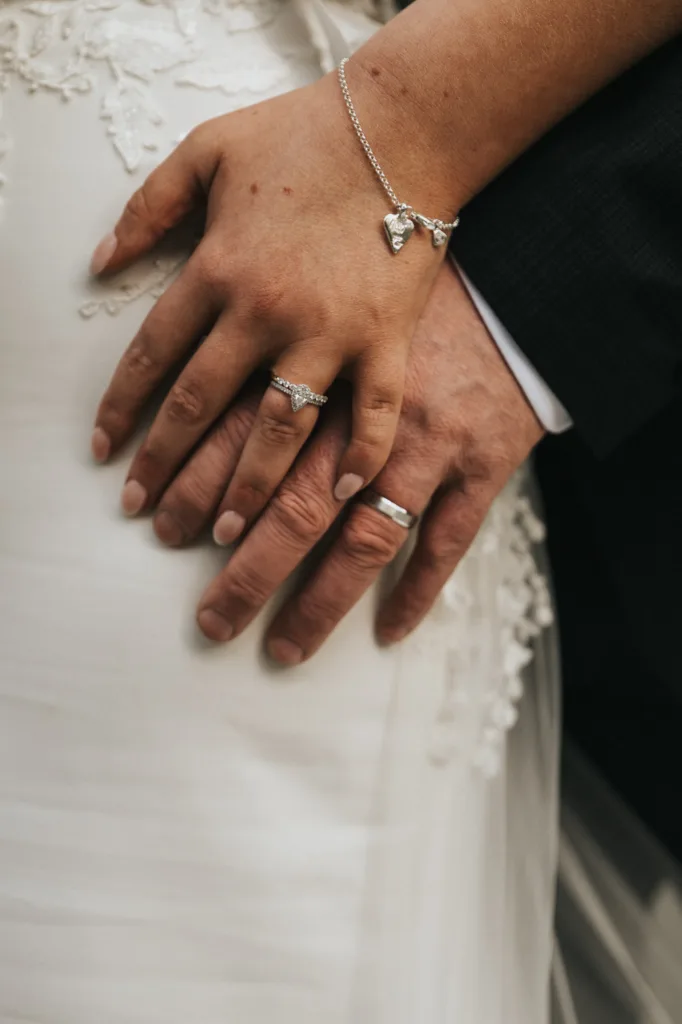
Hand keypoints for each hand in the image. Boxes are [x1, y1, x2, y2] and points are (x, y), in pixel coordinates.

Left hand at [91, 66, 455, 545]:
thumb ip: (148, 207)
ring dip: (248, 485)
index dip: (124, 409)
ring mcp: (330, 333)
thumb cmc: (304, 137)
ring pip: (279, 428)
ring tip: (223, 530)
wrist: (402, 126)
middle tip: (148, 514)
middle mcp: (267, 312)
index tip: (107, 453)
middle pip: (203, 406)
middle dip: (168, 466)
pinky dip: (362, 455)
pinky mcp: (387, 342)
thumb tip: (101, 263)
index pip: (154, 356)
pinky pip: (373, 414)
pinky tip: (346, 494)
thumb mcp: (208, 150)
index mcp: (219, 268)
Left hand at [151, 260, 544, 658]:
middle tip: (212, 622)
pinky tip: (388, 631)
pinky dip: (418, 592)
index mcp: (325, 369)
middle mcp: (370, 418)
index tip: (163, 535)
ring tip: (284, 648)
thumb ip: (281, 350)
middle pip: (296, 510)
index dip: (198, 495)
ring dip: (322, 602)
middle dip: (247, 574)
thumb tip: (214, 409)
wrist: (521, 281)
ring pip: (367, 539)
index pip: (243, 445)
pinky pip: (448, 542)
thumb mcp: (338, 303)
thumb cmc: (418, 295)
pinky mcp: (482, 464)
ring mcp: (429, 446)